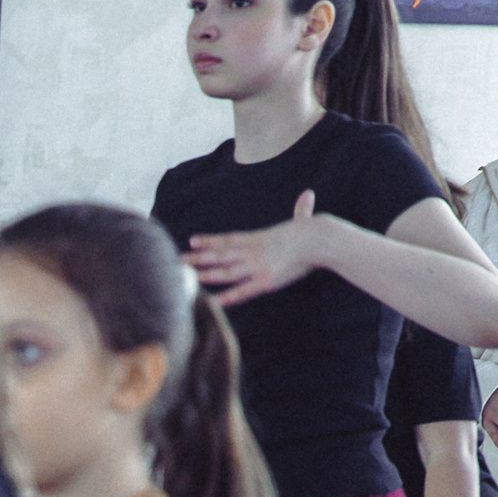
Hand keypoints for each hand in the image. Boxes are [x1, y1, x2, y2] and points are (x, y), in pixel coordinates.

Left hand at [185, 189, 324, 306]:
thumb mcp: (303, 220)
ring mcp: (257, 267)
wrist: (320, 239)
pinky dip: (225, 297)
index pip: (228, 240)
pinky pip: (241, 291)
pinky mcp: (265, 281)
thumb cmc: (315, 231)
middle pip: (220, 255)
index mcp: (258, 238)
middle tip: (177, 260)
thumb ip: (301, 209)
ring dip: (205, 274)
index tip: (192, 241)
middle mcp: (252, 252)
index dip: (209, 241)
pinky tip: (211, 301)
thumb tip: (309, 194)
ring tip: (187, 275)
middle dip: (198, 258)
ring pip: (225, 272)